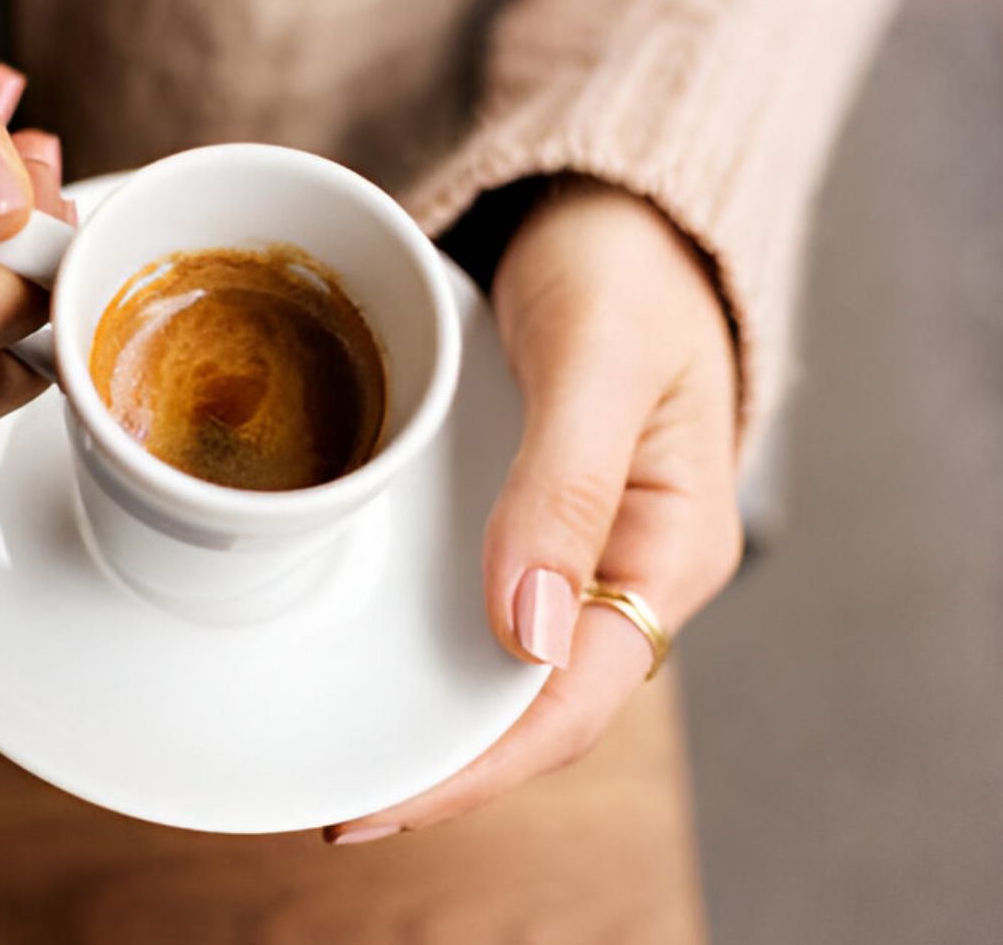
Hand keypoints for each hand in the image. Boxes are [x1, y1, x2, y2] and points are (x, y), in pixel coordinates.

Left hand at [326, 176, 743, 842]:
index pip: (575, 698)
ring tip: (334, 752)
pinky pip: (480, 603)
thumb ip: (564, 483)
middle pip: (535, 705)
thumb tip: (523, 632)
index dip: (479, 766)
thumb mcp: (597, 356)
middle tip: (333, 804)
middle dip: (442, 766)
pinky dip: (424, 643)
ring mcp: (577, 545)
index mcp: (669, 545)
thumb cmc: (626, 259)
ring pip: (503, 665)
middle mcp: (625, 566)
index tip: (379, 803)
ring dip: (428, 716)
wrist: (614, 198)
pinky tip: (362, 654)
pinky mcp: (530, 515)